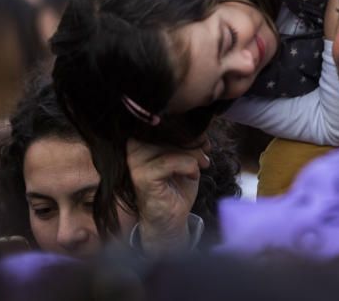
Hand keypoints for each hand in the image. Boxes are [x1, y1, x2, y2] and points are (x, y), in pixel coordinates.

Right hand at [127, 137, 210, 254]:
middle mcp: (134, 145)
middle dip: (193, 142)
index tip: (202, 141)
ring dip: (194, 155)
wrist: (170, 218)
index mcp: (142, 137)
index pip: (166, 120)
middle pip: (169, 130)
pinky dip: (188, 166)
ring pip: (172, 145)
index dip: (187, 128)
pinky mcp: (142, 175)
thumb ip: (189, 139)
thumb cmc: (177, 185)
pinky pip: (171, 161)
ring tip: (201, 166)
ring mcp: (135, 160)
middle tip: (205, 154)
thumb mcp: (186, 156)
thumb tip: (201, 128)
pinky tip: (192, 175)